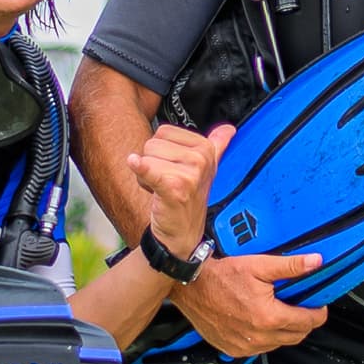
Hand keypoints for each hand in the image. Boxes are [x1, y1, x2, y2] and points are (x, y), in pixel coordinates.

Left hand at [136, 121, 222, 262]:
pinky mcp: (174, 188)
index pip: (164, 132)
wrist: (182, 234)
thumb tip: (229, 129)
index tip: (175, 169)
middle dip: (153, 163)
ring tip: (163, 189)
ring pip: (146, 157)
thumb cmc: (190, 200)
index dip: (162, 152)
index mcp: (207, 149)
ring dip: (147, 176)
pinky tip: (135, 164)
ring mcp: (190, 174)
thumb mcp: (208, 170)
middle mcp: (201, 159)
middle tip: (167, 182)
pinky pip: (148, 169)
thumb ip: (218, 145)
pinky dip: (139, 168)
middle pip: (152, 144)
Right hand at [177, 249, 325, 355]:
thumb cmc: (223, 275)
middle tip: (301, 307)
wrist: (191, 287)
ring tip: (280, 312)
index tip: (319, 306)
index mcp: (269, 317)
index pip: (308, 322)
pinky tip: (262, 322)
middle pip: (297, 336)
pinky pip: (260, 349)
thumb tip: (316, 263)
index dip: (318, 313)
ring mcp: (245, 347)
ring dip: (285, 331)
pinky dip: (267, 338)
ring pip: (279, 344)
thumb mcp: (259, 265)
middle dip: (304, 322)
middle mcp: (259, 337)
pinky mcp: (233, 350)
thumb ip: (291, 266)